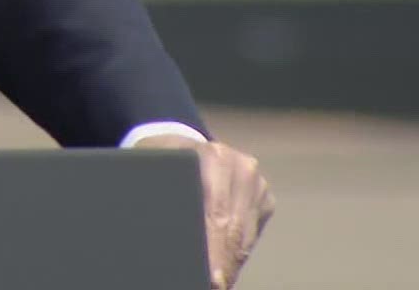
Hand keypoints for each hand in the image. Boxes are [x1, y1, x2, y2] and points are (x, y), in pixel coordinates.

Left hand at [133, 135, 273, 288]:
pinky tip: (225, 268)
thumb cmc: (161, 159)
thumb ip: (163, 197)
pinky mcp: (265, 198)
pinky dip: (237, 253)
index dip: (214, 248)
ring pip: (245, 236)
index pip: (217, 213)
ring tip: (218, 283)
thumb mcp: (154, 169)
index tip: (211, 277)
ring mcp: (257, 183)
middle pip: (234, 229)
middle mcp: (242, 169)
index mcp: (214, 158)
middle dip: (222, 263)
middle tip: (214, 286)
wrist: (183, 143)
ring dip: (230, 263)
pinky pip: (252, 234)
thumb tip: (163, 244)